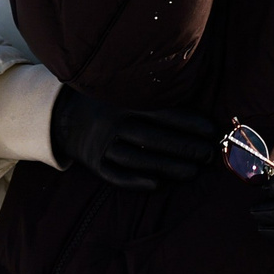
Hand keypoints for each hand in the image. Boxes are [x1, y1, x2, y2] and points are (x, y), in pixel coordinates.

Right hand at [48, 87, 222, 190]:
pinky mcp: (94, 163)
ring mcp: (102, 144)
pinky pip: (116, 176)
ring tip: (193, 171)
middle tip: (208, 154)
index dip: (189, 123)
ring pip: (139, 159)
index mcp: (123, 101)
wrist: (62, 114)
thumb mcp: (123, 88)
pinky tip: (158, 185)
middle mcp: (112, 122)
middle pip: (154, 139)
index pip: (162, 113)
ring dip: (169, 167)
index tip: (211, 131)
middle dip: (185, 147)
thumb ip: (150, 93)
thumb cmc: (106, 100)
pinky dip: (137, 182)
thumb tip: (191, 98)